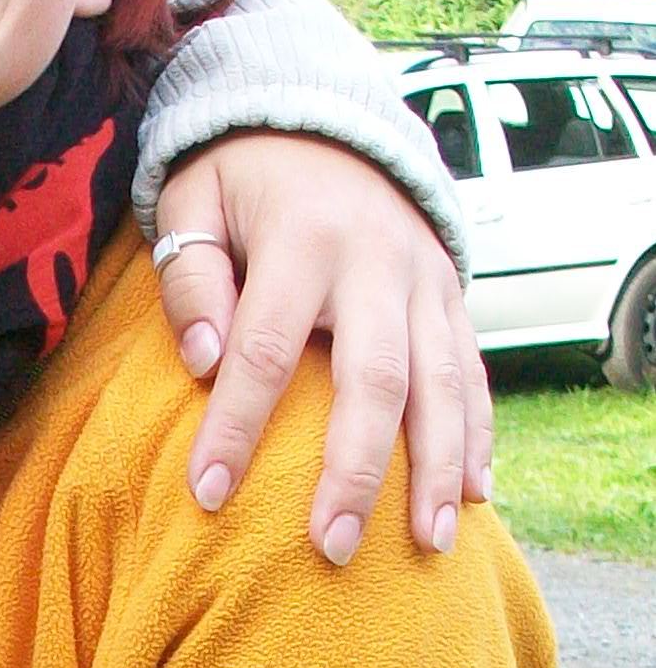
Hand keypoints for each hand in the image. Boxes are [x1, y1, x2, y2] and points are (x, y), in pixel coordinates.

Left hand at [151, 137, 493, 563]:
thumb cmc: (242, 176)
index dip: (235, 425)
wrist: (328, 119)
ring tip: (429, 544)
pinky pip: (471, 371)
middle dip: (355, 470)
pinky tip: (475, 496)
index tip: (207, 494)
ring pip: (441, 383)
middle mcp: (376, 261)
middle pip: (373, 378)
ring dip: (437, 468)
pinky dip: (477, 434)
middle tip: (333, 547)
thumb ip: (191, 277)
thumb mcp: (194, 201)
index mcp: (301, 238)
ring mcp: (425, 281)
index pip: (263, 347)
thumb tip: (204, 361)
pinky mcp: (452, 294)